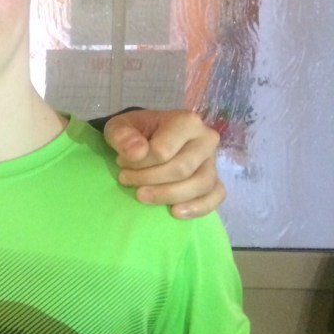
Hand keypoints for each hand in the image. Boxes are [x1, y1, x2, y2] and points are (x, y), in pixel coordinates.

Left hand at [103, 109, 224, 218]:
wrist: (146, 138)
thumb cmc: (134, 133)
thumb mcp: (118, 127)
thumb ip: (122, 136)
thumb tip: (137, 152)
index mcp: (185, 121)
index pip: (163, 151)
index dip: (138, 163)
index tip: (121, 162)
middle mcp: (206, 139)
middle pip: (181, 169)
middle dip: (149, 179)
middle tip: (126, 179)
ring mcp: (212, 161)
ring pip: (200, 185)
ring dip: (167, 195)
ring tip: (141, 196)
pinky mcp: (214, 179)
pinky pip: (215, 196)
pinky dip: (198, 207)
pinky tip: (175, 212)